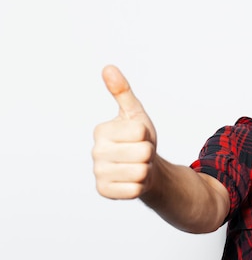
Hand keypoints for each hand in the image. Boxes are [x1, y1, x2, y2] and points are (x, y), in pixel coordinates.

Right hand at [92, 66, 156, 198]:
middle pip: (143, 152)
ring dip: (146, 170)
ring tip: (138, 166)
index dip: (147, 135)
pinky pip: (135, 189)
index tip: (139, 137)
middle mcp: (96, 152)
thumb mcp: (135, 114)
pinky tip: (133, 181)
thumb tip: (109, 68)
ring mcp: (98, 173)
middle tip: (140, 154)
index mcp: (101, 130)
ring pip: (141, 171)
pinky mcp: (104, 191)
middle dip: (148, 153)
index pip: (140, 132)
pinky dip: (141, 186)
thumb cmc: (139, 139)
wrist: (142, 167)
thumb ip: (123, 92)